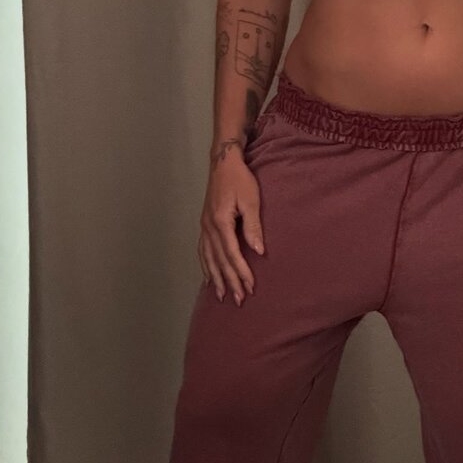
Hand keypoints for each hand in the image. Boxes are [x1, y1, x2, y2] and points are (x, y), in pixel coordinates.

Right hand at [198, 151, 265, 306]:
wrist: (223, 163)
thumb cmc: (240, 180)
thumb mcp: (251, 200)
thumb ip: (253, 227)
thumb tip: (259, 252)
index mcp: (220, 222)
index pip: (232, 254)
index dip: (241, 272)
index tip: (250, 287)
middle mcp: (209, 227)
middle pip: (219, 260)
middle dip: (230, 280)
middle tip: (239, 299)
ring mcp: (204, 226)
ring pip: (208, 258)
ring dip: (216, 278)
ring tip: (222, 295)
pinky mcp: (204, 224)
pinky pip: (203, 250)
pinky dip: (205, 266)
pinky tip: (208, 277)